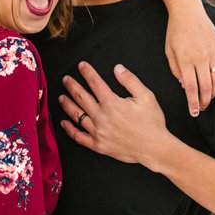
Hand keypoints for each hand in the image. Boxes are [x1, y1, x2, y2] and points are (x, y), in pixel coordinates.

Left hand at [58, 62, 172, 167]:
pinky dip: (69, 129)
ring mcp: (98, 132)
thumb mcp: (146, 96)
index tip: (81, 66)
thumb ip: (130, 80)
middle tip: (66, 79)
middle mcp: (101, 117)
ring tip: (61, 97)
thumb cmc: (152, 122)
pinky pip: (79, 137)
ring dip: (67, 104)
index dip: (87, 72)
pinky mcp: (98, 145)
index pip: (95, 83)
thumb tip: (117, 68)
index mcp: (112, 103)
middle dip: (72, 86)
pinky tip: (64, 123)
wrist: (154, 148)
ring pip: (77, 115)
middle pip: (81, 97)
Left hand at [165, 11, 214, 115]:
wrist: (187, 10)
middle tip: (201, 108)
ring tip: (209, 98)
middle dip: (204, 101)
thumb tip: (185, 86)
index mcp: (185, 60)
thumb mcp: (168, 51)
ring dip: (214, 93)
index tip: (193, 113)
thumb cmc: (174, 32)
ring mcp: (213, 52)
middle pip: (206, 87)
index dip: (193, 103)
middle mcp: (201, 57)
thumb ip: (175, 70)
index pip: (191, 88)